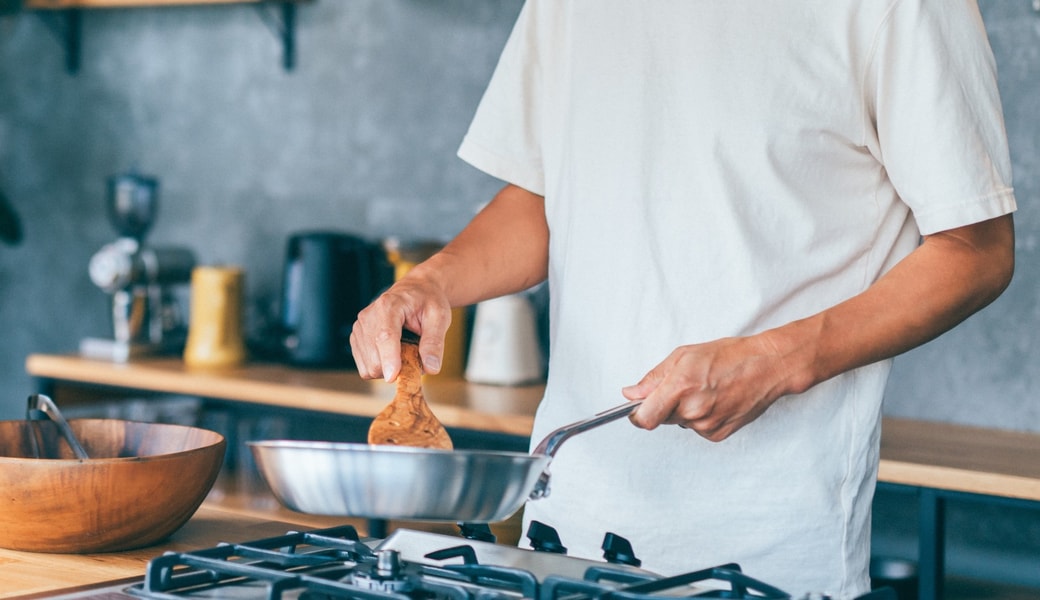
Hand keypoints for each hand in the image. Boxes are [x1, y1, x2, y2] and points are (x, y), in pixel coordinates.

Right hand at [349, 274, 452, 381]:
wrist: (414, 291)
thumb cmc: (427, 302)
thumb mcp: (439, 317)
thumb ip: (435, 342)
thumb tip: (431, 368)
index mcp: (389, 306)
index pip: (385, 336)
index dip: (389, 359)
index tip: (393, 377)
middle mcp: (368, 317)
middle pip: (374, 358)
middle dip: (397, 367)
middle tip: (415, 355)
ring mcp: (359, 328)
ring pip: (369, 367)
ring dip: (389, 369)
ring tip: (404, 351)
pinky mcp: (356, 339)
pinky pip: (365, 368)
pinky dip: (381, 368)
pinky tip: (393, 354)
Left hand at [622, 334, 794, 441]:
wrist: (766, 367)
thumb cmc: (729, 356)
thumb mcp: (684, 356)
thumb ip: (654, 377)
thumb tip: (631, 393)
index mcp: (681, 386)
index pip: (645, 418)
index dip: (636, 415)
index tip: (635, 410)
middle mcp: (693, 409)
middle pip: (661, 418)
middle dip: (664, 405)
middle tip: (683, 387)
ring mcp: (707, 425)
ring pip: (680, 423)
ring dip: (684, 410)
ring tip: (705, 390)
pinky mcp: (718, 435)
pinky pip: (697, 429)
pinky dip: (700, 418)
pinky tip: (715, 401)